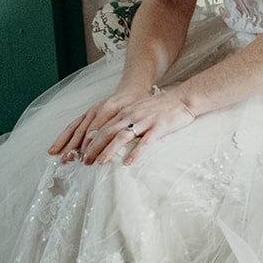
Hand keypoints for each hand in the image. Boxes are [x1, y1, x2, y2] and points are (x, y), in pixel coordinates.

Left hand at [50, 89, 196, 166]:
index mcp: (125, 112)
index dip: (88, 141)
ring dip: (108, 151)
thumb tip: (111, 137)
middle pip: (106, 132)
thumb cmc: (161, 108)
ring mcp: (145, 121)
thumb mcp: (139, 111)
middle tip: (83, 162)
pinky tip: (129, 163)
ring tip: (99, 163)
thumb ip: (125, 122)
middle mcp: (131, 115)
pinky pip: (146, 142)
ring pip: (122, 137)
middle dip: (93, 148)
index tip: (79, 154)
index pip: (101, 127)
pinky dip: (136, 152)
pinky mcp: (159, 127)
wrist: (183, 99)